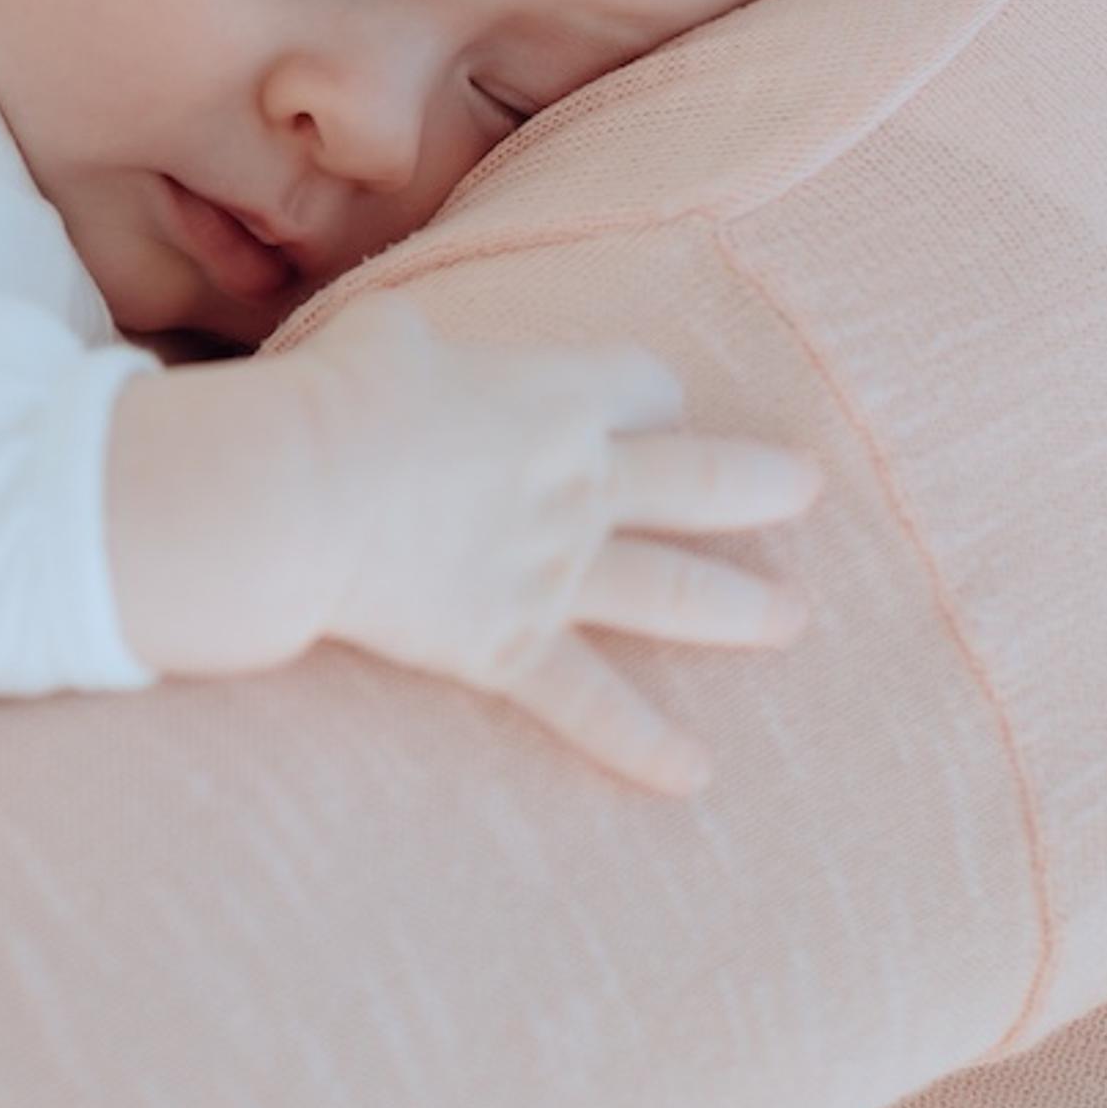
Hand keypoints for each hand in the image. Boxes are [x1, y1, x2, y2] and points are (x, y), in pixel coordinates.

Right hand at [281, 292, 819, 793]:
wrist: (302, 491)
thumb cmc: (335, 398)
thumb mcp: (383, 334)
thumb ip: (418, 345)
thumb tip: (406, 357)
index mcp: (558, 396)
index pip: (645, 385)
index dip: (652, 395)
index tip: (652, 408)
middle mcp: (582, 483)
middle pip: (699, 482)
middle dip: (759, 486)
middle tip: (804, 489)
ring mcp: (558, 572)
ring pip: (676, 592)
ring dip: (741, 608)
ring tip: (790, 618)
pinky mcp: (514, 647)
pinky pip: (593, 704)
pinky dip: (641, 743)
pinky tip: (693, 774)